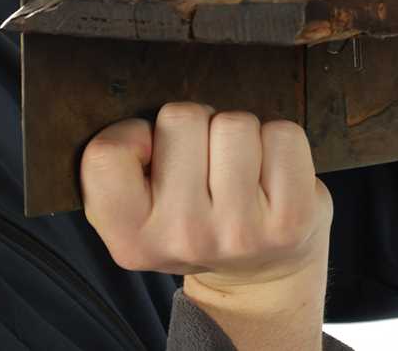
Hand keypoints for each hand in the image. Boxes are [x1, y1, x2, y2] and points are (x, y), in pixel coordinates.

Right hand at [80, 102, 332, 296]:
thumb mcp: (137, 210)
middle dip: (197, 126)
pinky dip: (279, 142)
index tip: (154, 152)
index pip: (106, 153)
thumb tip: (135, 124)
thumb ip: (119, 168)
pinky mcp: (290, 219)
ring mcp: (239, 231)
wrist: (258, 281)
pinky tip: (272, 174)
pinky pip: (283, 134)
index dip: (133, 134)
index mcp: (130, 238)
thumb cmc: (194, 221)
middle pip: (181, 117)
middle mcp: (182, 237)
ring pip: (235, 122)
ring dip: (240, 133)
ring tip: (240, 168)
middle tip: (206, 163)